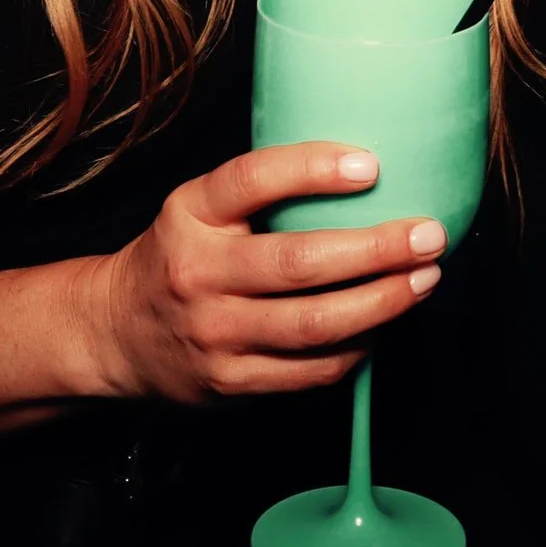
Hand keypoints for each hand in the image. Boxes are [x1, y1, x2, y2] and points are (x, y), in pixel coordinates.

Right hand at [86, 142, 445, 403]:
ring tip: (424, 280)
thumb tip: (362, 169)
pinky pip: (311, 371)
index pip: (251, 179)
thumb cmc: (180, 256)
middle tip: (429, 234)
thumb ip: (259, 191)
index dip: (312, 169)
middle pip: (298, 262)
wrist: (116, 332)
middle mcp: (198, 272)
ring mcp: (214, 333)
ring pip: (314, 323)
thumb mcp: (198, 207)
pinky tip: (384, 325)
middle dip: (376, 249)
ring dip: (382, 302)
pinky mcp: (232, 382)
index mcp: (190, 214)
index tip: (371, 164)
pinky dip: (357, 348)